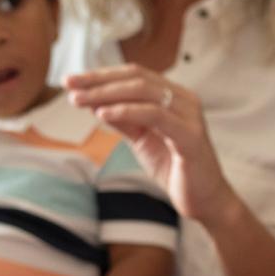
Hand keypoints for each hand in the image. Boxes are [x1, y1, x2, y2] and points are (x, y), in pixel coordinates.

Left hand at [64, 64, 238, 224]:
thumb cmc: (176, 169)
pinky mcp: (190, 136)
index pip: (135, 75)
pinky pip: (154, 115)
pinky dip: (126, 112)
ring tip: (79, 100)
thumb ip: (124, 120)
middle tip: (69, 85)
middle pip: (137, 78)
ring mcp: (190, 116)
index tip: (71, 80)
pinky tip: (102, 114)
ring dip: (106, 94)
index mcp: (175, 97)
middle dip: (99, 80)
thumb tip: (94, 103)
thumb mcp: (143, 140)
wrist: (205, 200)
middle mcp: (185, 100)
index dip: (102, 75)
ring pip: (144, 92)